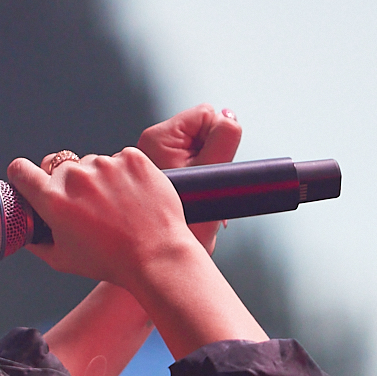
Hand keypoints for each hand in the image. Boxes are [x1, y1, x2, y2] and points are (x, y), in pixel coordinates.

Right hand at [7, 142, 264, 360]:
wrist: (157, 256)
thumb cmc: (109, 262)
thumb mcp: (63, 260)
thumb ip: (37, 242)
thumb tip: (26, 231)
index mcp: (53, 200)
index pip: (21, 170)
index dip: (23, 175)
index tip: (30, 180)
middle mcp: (76, 176)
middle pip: (61, 168)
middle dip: (69, 185)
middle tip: (89, 208)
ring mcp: (105, 164)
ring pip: (92, 164)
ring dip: (99, 179)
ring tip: (117, 207)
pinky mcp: (132, 157)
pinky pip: (119, 159)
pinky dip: (124, 173)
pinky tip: (132, 196)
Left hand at [138, 103, 240, 254]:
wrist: (163, 260)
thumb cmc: (189, 224)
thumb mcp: (215, 174)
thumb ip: (225, 138)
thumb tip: (227, 115)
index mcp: (157, 138)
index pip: (205, 115)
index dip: (219, 138)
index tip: (212, 168)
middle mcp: (149, 146)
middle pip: (200, 131)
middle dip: (211, 155)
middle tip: (204, 187)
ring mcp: (150, 162)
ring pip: (195, 148)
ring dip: (204, 169)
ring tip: (196, 197)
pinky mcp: (154, 176)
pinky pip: (186, 164)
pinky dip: (195, 180)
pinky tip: (190, 200)